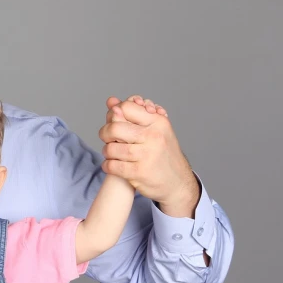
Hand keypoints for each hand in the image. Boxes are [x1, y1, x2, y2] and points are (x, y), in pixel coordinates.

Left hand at [99, 95, 198, 216]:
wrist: (178, 181)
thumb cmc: (163, 152)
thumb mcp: (156, 130)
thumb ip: (133, 115)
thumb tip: (110, 101)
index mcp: (158, 122)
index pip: (127, 108)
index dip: (115, 113)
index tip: (114, 121)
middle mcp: (154, 137)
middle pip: (115, 128)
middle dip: (105, 133)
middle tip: (106, 138)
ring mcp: (147, 155)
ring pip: (112, 148)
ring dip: (107, 151)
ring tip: (110, 153)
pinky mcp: (139, 172)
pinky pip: (113, 166)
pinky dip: (108, 165)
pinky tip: (111, 165)